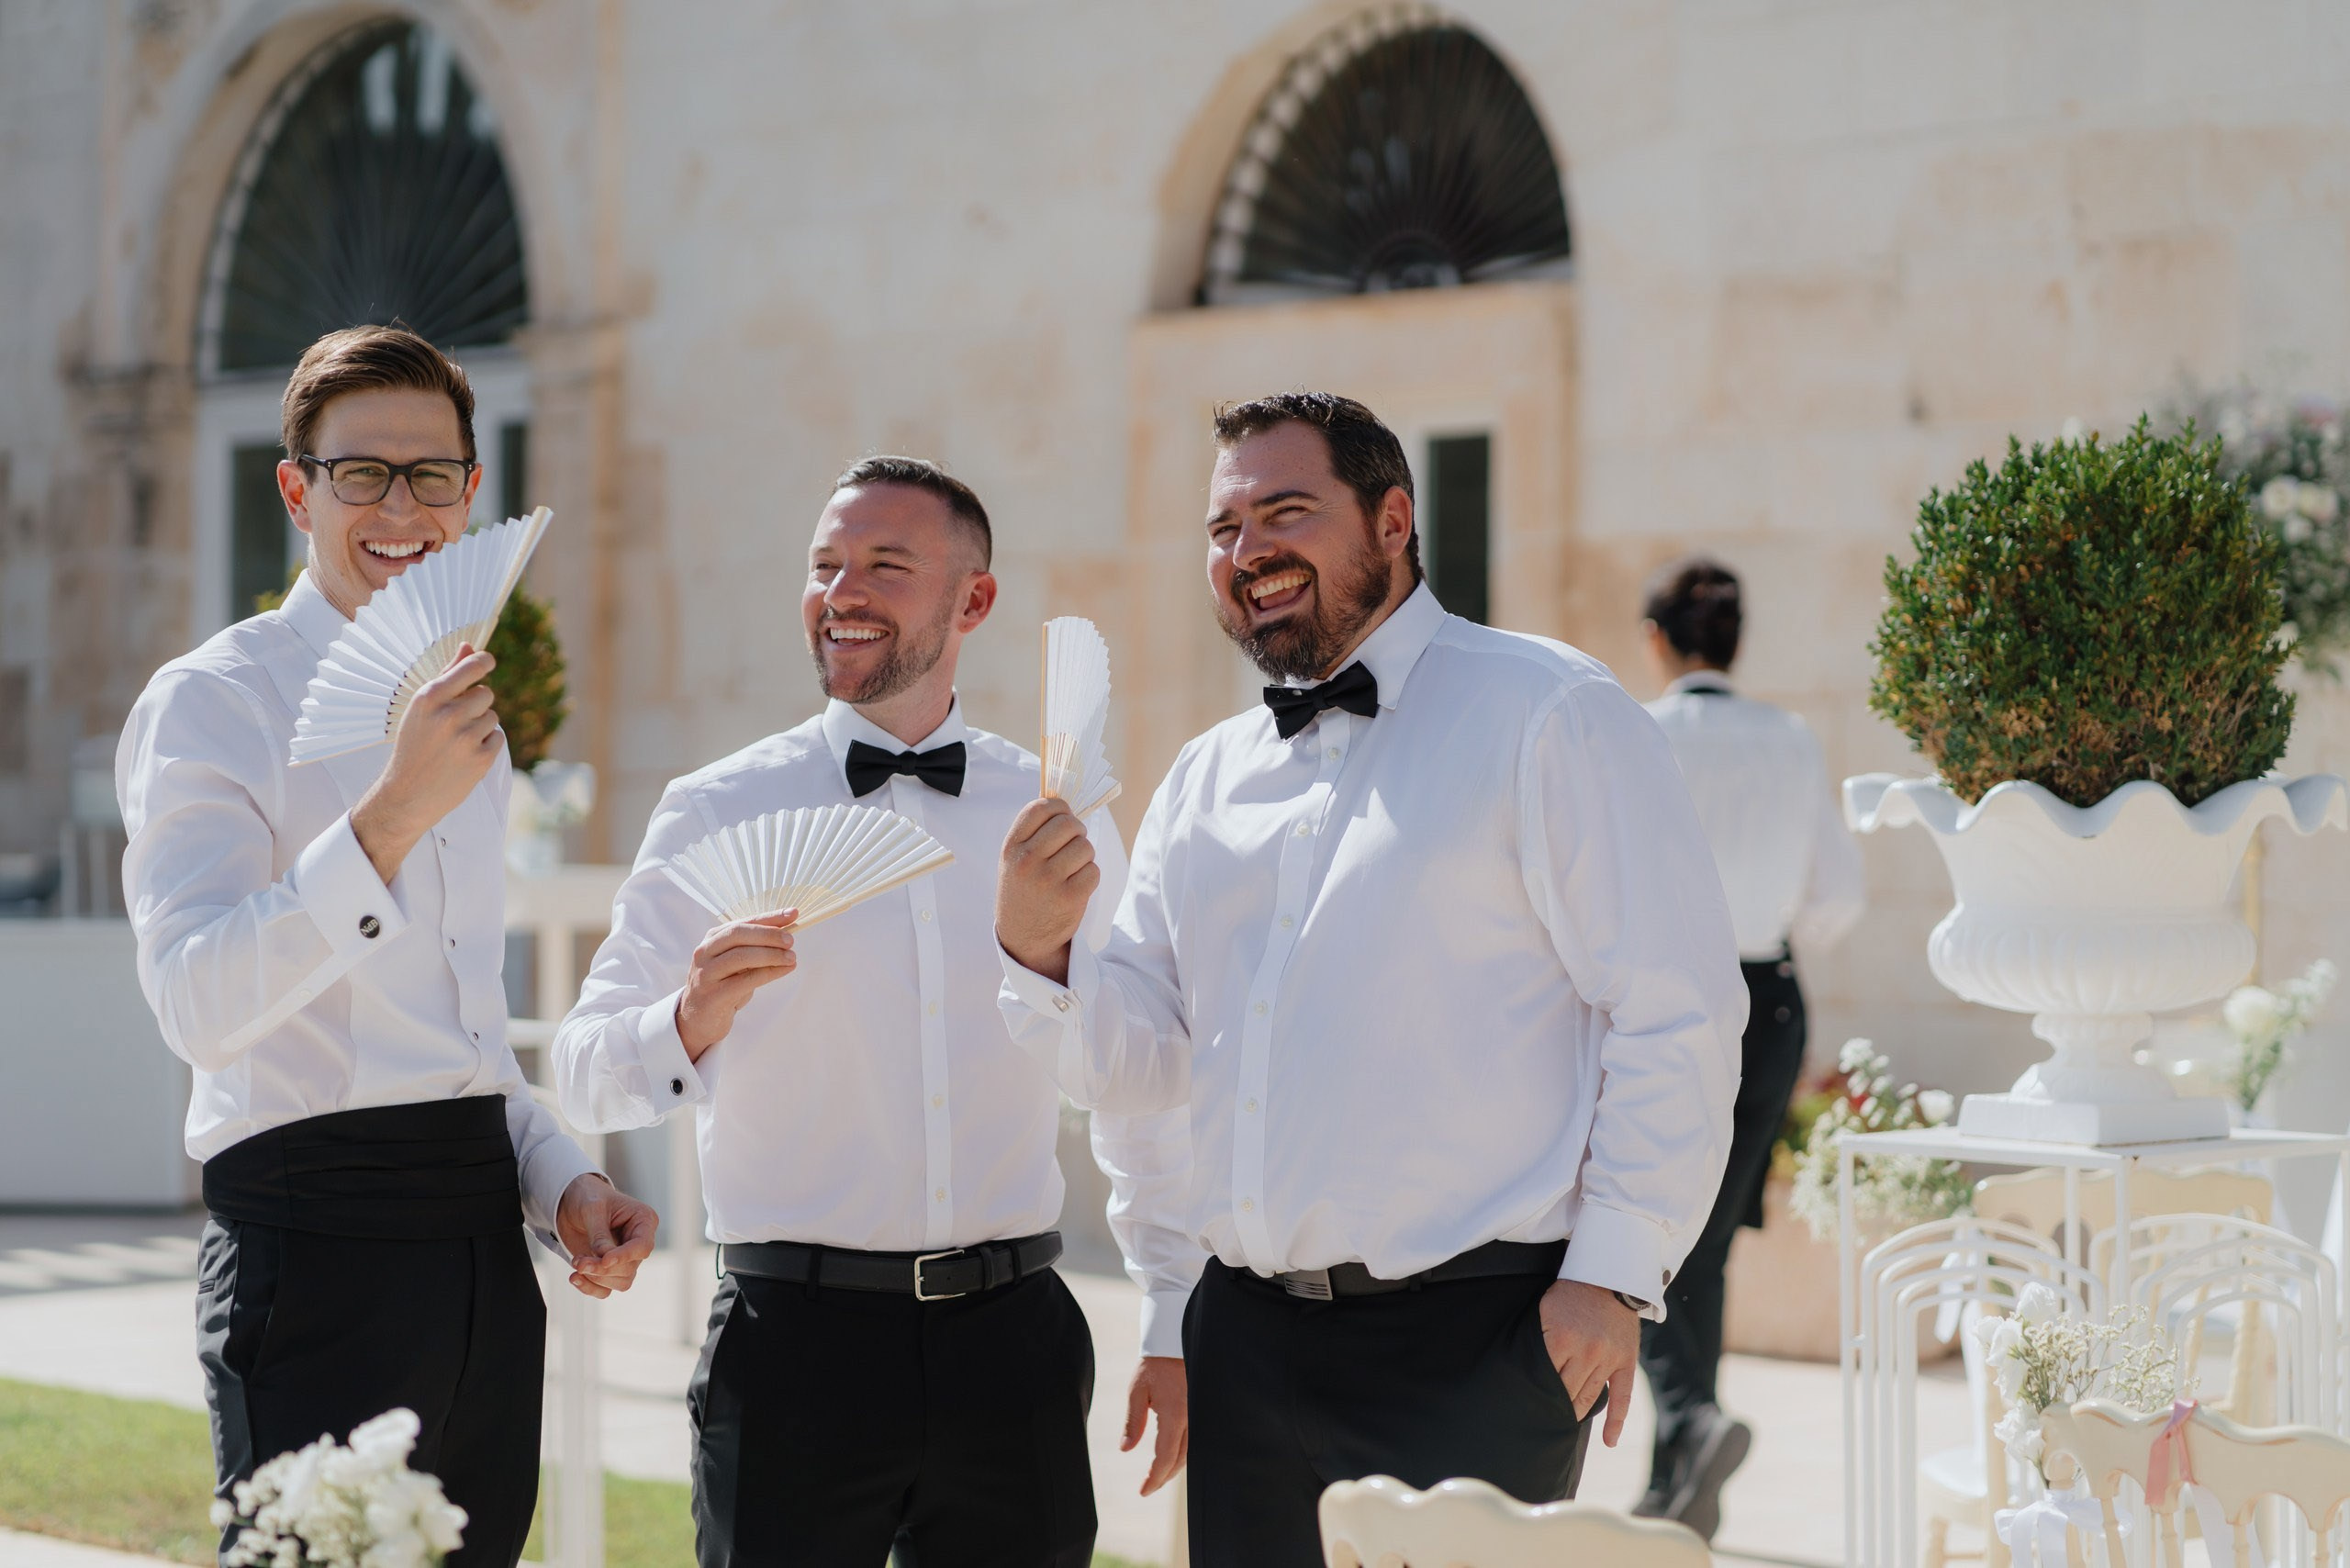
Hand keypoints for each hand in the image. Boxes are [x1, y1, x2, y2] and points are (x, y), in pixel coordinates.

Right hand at [351, 645, 500, 882]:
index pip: (471, 667)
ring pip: (492, 716)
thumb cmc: (414, 745)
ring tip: (455, 742)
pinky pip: (497, 738)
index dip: (484, 662)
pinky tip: (464, 756)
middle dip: (476, 705)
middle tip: (454, 723)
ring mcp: (466, 737)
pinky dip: (486, 745)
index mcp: (429, 697)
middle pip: (486, 693)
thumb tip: (469, 648)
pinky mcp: (481, 758)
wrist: (407, 794)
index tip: (488, 661)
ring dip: (480, 727)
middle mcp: (449, 714)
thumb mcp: (422, 709)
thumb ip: (447, 677)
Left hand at [554, 1173, 658, 1297]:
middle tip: (578, 1261)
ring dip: (595, 1278)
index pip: (642, 1247)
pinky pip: (605, 1289)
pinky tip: (575, 1278)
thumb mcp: (592, 1209)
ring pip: (620, 1282)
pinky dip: (590, 1287)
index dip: (625, 1256)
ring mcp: (624, 1258)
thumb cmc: (587, 1197)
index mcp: (643, 1221)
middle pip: (629, 1268)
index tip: (604, 1260)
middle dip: (602, 1269)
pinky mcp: (609, 1270)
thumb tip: (604, 1260)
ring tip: (576, 1262)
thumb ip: (599, 1235)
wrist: (569, 1203)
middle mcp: (637, 1242)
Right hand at [676, 911, 798, 1060]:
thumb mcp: (737, 962)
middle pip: (738, 934)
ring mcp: (706, 973)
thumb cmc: (723, 985)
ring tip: (791, 957)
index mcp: (712, 938)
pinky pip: (744, 981)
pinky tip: (784, 970)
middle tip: (791, 941)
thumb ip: (755, 947)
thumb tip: (787, 933)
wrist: (699, 1018)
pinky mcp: (713, 995)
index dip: (769, 917)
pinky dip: (768, 973)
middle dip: (768, 935)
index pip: (743, 921)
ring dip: (770, 955)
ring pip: (740, 957)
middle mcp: (705, 952)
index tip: (793, 913)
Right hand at [996, 798, 1098, 984]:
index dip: (1060, 808)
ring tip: (1072, 868)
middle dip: (1077, 831)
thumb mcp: (1014, 859)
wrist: (1023, 938)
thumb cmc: (1022, 891)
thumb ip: (1033, 831)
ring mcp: (1048, 880)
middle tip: (1072, 844)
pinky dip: (1090, 876)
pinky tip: (1076, 885)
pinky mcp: (1069, 898)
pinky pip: (1094, 870)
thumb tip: (1063, 798)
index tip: (1062, 818)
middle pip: (1069, 824)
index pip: (1042, 807)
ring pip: (1085, 847)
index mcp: (1011, 847)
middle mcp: (1027, 861)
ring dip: (1084, 856)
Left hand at [1120, 1355, 1187, 1495]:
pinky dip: (1183, 1455)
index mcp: (1174, 1415)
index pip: (1165, 1457)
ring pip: (1191, 1453)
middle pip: (1180, 1460)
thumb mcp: (1137, 1391)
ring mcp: (1200, 1416)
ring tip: (1158, 1477)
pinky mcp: (1202, 1412)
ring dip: (1174, 1468)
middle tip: (1147, 1488)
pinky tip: (1173, 1459)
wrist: (1177, 1344)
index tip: (1143, 1491)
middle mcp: (1192, 1419)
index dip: (1154, 1478)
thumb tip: (1125, 1449)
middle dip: (1163, 1477)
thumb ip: (1133, 1422)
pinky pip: (1196, 1441)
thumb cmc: (1155, 1366)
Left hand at [1537, 1279, 1638, 1446]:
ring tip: (1563, 1424)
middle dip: (1553, 1405)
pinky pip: (1622, 1397)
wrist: (1609, 1277)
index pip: (1545, 1377)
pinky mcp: (1626, 1361)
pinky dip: (1616, 1421)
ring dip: (1575, 1412)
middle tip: (1541, 1419)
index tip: (1528, 1406)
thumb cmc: (1570, 1295)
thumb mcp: (1546, 1312)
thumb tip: (1528, 1372)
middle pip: (1565, 1392)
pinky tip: (1608, 1441)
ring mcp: (1608, 1358)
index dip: (1537, 1392)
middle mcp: (1586, 1351)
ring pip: (1589, 1397)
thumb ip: (1540, 1341)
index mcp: (1561, 1339)